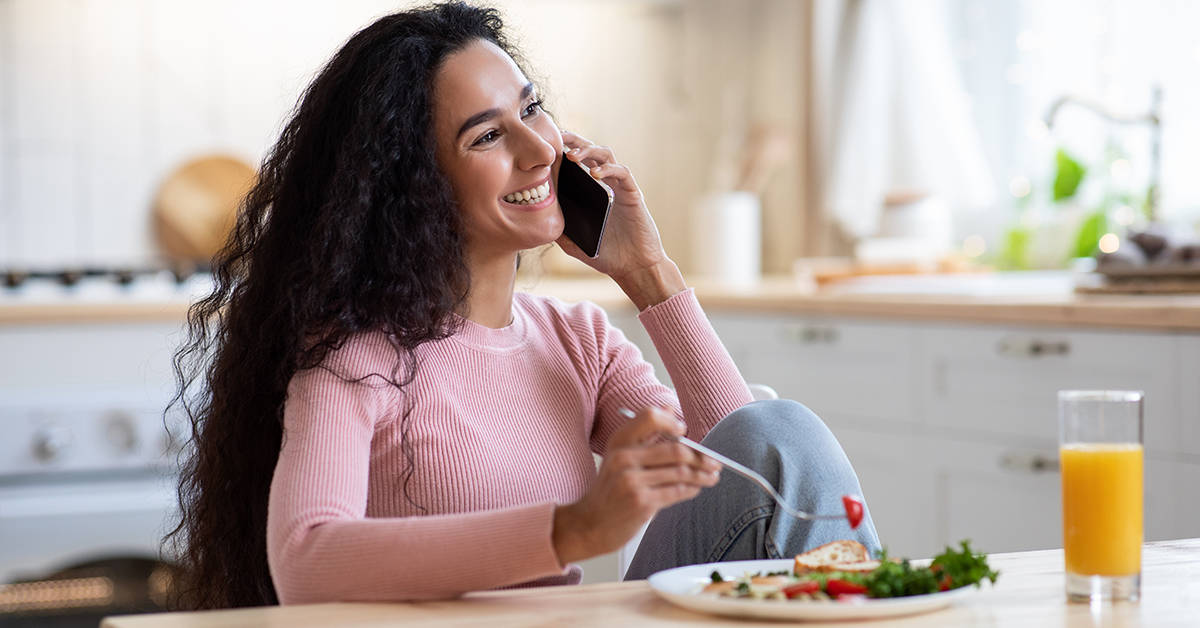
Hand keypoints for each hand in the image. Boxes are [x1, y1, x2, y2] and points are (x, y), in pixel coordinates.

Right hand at [552, 408, 721, 563]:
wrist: (589, 524)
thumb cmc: (610, 489)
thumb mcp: (619, 455)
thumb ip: (644, 434)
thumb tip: (670, 407)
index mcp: (619, 441)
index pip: (650, 417)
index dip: (672, 422)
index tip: (685, 431)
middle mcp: (624, 458)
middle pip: (676, 449)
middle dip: (701, 457)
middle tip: (715, 462)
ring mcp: (632, 481)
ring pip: (681, 472)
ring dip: (702, 475)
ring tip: (711, 477)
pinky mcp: (641, 502)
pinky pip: (677, 492)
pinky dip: (691, 490)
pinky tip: (695, 489)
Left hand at [557, 131, 668, 278]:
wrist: (633, 267)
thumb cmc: (605, 255)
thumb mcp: (573, 243)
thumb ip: (557, 229)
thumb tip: (536, 218)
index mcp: (589, 191)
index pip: (574, 162)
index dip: (560, 150)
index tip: (543, 145)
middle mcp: (604, 183)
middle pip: (589, 150)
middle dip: (573, 141)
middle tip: (557, 138)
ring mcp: (619, 186)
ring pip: (605, 155)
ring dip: (589, 151)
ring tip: (572, 156)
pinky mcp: (632, 193)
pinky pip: (622, 173)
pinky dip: (608, 169)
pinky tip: (595, 174)